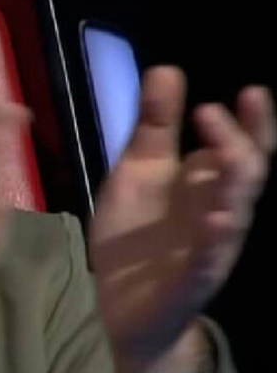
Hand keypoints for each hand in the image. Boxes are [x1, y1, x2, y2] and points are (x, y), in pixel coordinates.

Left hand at [90, 66, 274, 372]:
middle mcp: (219, 211)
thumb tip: (167, 68)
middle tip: (211, 112)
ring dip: (234, 186)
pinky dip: (216, 241)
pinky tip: (218, 222)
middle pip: (245, 175)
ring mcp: (209, 247)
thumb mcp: (137, 170)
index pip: (242, 146)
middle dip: (238, 143)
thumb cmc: (137, 232)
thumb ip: (153, 125)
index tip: (250, 92)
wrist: (120, 304)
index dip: (252, 122)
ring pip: (235, 214)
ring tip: (228, 157)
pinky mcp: (190, 279)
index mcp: (207, 182)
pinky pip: (210, 260)